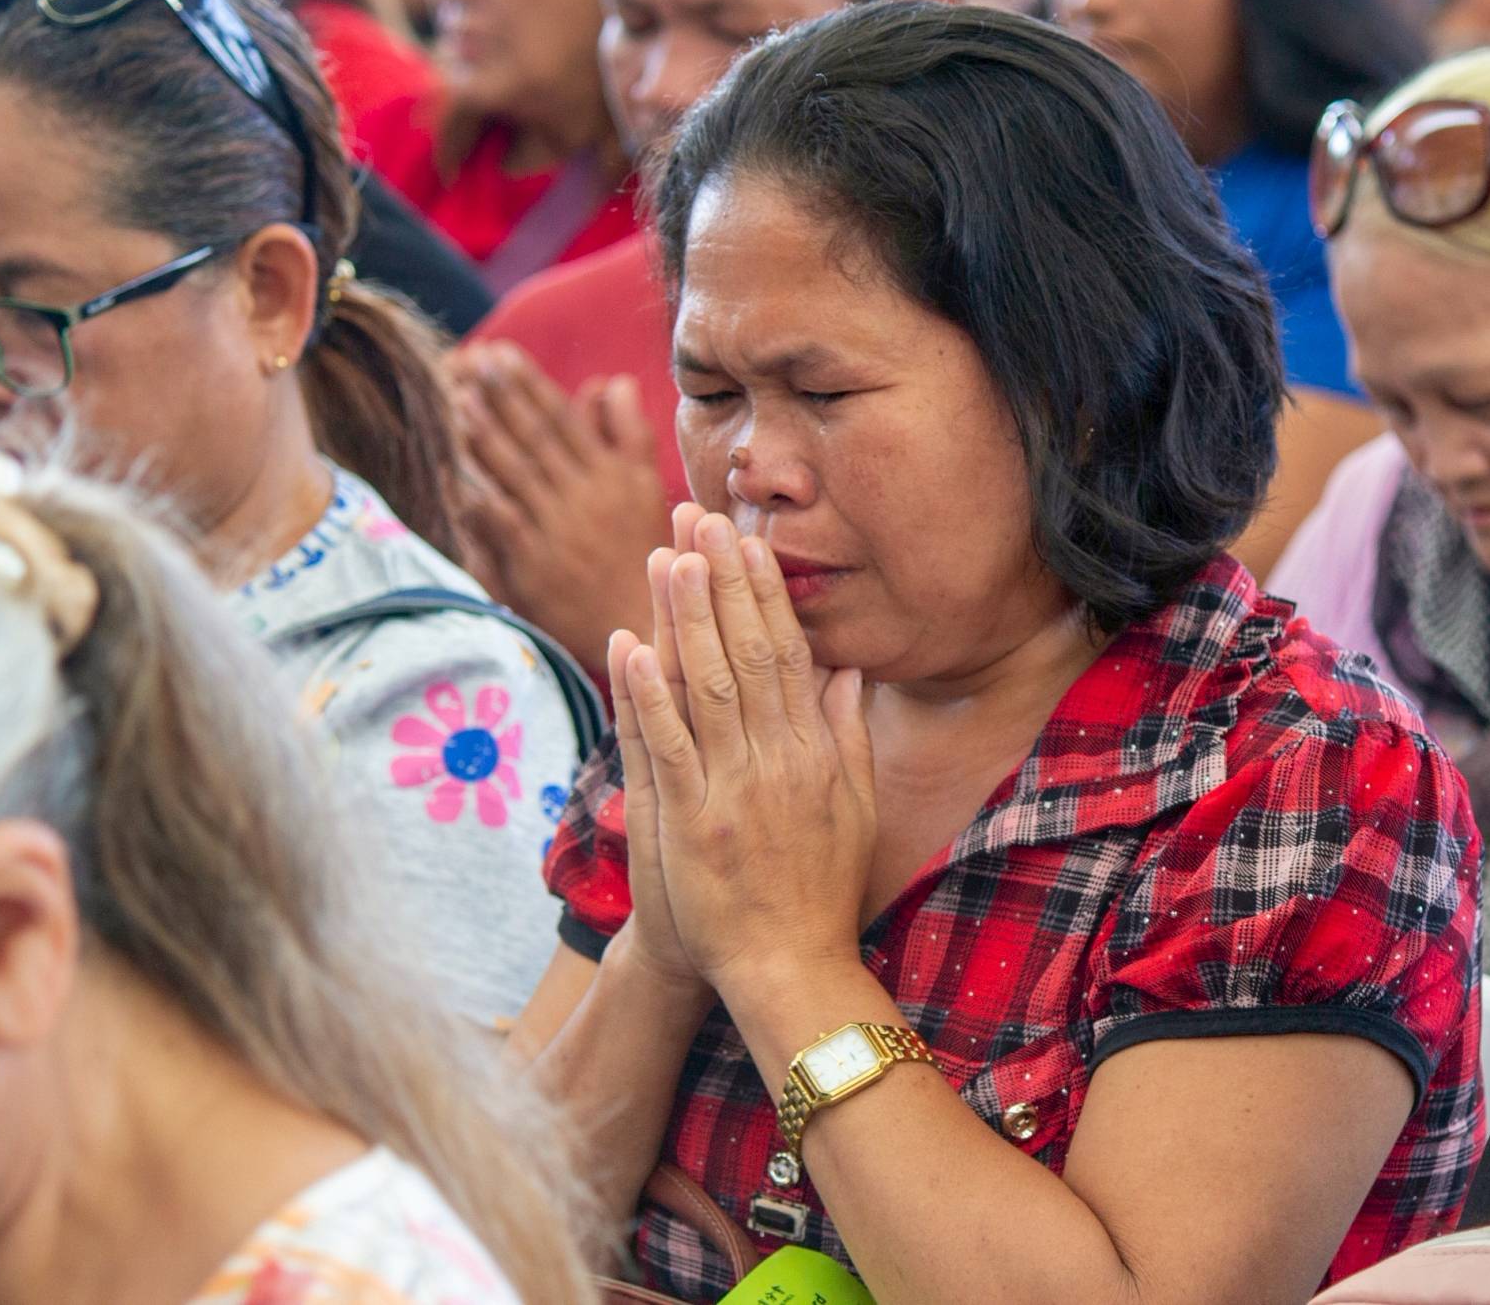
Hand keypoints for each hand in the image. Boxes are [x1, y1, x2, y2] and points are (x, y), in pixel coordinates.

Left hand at [451, 341, 670, 676]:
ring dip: (483, 435)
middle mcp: (586, 496)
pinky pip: (499, 518)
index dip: (530, 384)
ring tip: (455, 401)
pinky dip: (474, 492)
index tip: (501, 354)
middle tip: (470, 361)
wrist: (639, 622)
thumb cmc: (640, 552)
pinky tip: (449, 472)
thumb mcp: (646, 488)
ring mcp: (559, 528)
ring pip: (515, 471)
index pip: (564, 419)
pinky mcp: (535, 562)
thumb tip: (610, 382)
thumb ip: (629, 433)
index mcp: (612, 474)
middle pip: (536, 437)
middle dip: (501, 396)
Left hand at [617, 513, 876, 992]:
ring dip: (686, 619)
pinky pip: (668, 748)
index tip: (746, 541)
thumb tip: (847, 669)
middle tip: (701, 520)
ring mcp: (734, 792)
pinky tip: (633, 646)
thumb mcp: (856, 808)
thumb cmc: (819, 890)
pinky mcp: (693, 824)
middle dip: (722, 584)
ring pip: (709, 688)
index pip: (789, 655)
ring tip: (668, 557)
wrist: (789, 969)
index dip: (764, 594)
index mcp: (816, 753)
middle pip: (748, 655)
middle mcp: (779, 762)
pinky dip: (650, 695)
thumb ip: (849, 735)